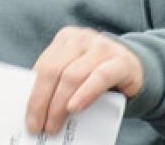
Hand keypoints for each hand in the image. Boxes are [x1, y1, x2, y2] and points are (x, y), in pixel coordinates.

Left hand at [26, 27, 142, 135]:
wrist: (136, 68)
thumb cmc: (98, 74)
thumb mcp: (75, 70)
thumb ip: (58, 81)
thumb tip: (35, 108)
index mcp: (65, 39)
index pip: (43, 66)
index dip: (33, 94)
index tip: (28, 118)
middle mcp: (81, 38)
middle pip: (54, 71)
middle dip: (42, 102)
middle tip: (38, 126)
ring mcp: (101, 47)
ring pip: (73, 75)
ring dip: (60, 104)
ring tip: (54, 124)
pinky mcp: (120, 61)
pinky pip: (99, 78)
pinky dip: (84, 94)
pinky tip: (74, 108)